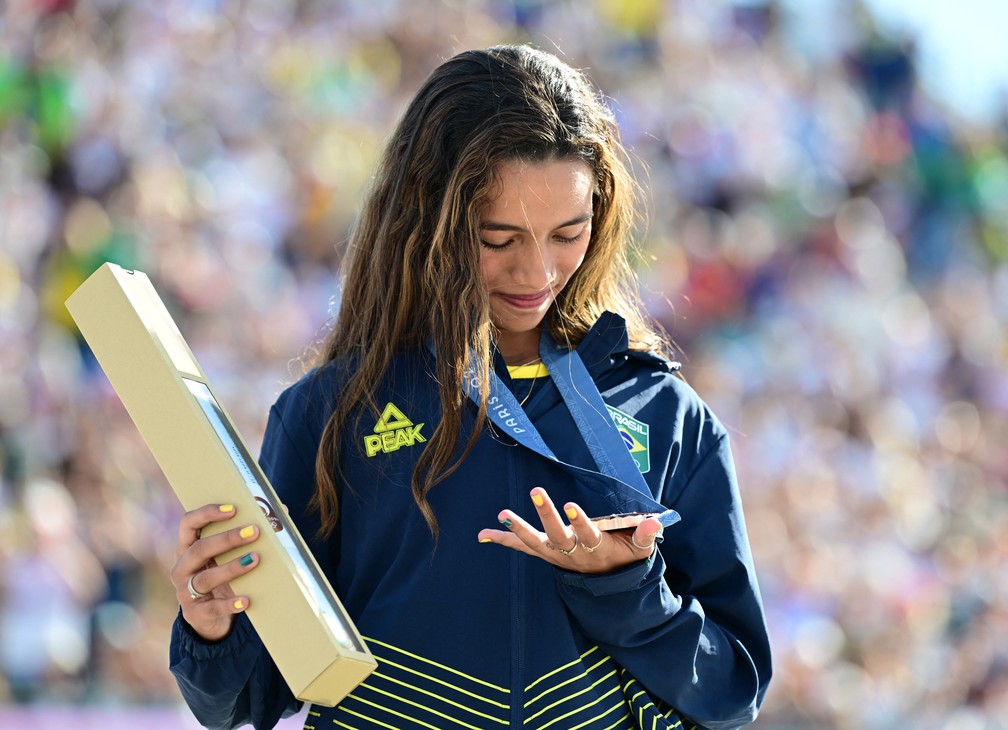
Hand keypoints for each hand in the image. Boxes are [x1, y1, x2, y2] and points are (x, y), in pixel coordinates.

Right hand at [169, 503, 259, 640]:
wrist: (210, 618)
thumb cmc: (222, 578)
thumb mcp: (226, 558)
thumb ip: (246, 536)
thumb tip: (282, 511)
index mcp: (187, 548)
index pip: (188, 524)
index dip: (207, 514)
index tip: (232, 509)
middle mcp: (182, 568)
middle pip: (199, 549)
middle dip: (227, 539)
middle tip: (254, 531)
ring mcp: (186, 592)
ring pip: (206, 578)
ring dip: (231, 568)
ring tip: (255, 559)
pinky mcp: (196, 614)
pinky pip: (213, 608)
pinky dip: (229, 603)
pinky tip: (246, 600)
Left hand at [477, 488, 662, 573]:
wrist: (607, 582)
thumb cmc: (624, 557)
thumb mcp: (639, 551)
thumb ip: (644, 536)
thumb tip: (653, 522)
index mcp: (597, 549)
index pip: (588, 535)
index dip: (581, 522)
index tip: (572, 505)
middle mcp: (573, 554)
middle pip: (557, 535)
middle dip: (547, 514)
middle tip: (536, 490)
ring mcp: (556, 555)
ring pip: (536, 543)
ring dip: (518, 528)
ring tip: (502, 513)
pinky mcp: (545, 554)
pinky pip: (522, 548)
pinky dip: (503, 540)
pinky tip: (481, 533)